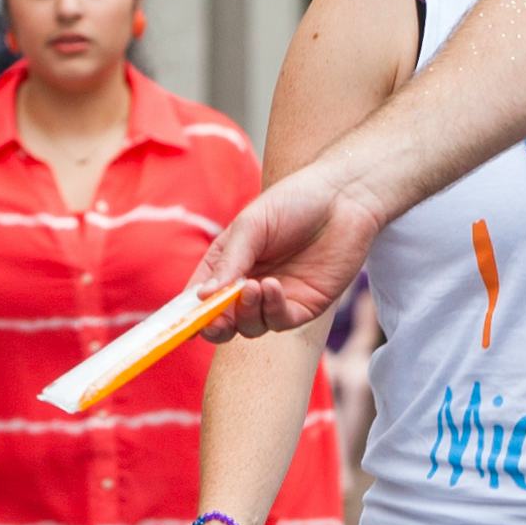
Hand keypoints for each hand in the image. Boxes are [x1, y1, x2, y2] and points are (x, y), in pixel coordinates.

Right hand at [196, 154, 388, 339]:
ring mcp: (276, 299)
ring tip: (254, 286)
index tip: (180, 321)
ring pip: (249, 327)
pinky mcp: (304, 306)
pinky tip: (272, 287)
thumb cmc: (294, 201)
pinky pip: (279, 321)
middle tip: (214, 318)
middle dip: (214, 325)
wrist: (345, 198)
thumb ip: (229, 261)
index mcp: (227, 263)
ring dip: (245, 312)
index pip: (200, 297)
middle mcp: (248, 285)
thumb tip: (202, 298)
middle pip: (222, 322)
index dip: (188, 312)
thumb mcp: (251, 225)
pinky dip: (271, 309)